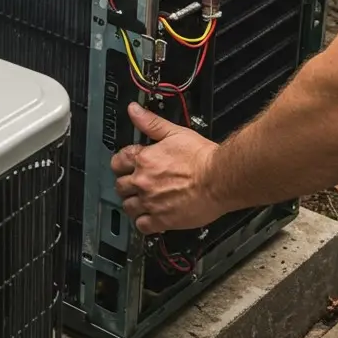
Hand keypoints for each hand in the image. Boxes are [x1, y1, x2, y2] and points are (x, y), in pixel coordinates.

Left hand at [110, 102, 226, 234]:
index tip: (128, 166)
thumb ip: (151, 123)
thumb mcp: (175, 132)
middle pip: (120, 187)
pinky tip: (152, 218)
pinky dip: (144, 223)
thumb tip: (133, 111)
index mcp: (143, 160)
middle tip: (138, 184)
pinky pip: (142, 226)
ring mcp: (150, 202)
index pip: (117, 162)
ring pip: (128, 207)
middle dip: (127, 185)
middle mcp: (143, 182)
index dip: (122, 164)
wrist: (220, 178)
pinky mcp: (162, 220)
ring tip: (144, 201)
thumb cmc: (202, 157)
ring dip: (133, 204)